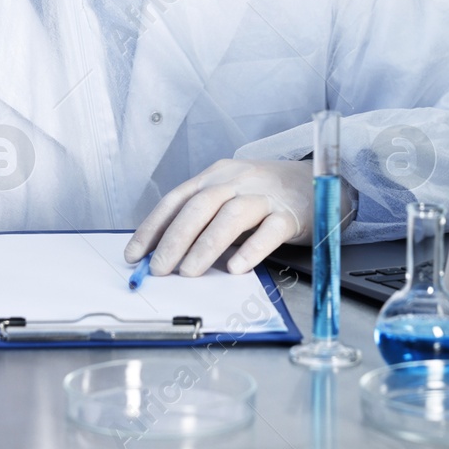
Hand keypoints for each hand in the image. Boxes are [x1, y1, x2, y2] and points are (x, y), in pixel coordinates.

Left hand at [125, 159, 333, 276]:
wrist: (314, 180)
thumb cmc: (263, 194)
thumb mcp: (227, 196)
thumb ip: (201, 219)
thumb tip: (164, 253)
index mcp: (215, 176)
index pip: (176, 199)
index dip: (153, 227)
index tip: (134, 254)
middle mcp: (237, 180)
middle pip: (200, 206)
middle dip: (175, 239)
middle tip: (159, 268)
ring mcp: (265, 195)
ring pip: (231, 216)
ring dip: (207, 245)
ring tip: (189, 272)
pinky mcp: (290, 214)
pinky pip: (270, 231)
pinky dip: (252, 249)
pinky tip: (237, 267)